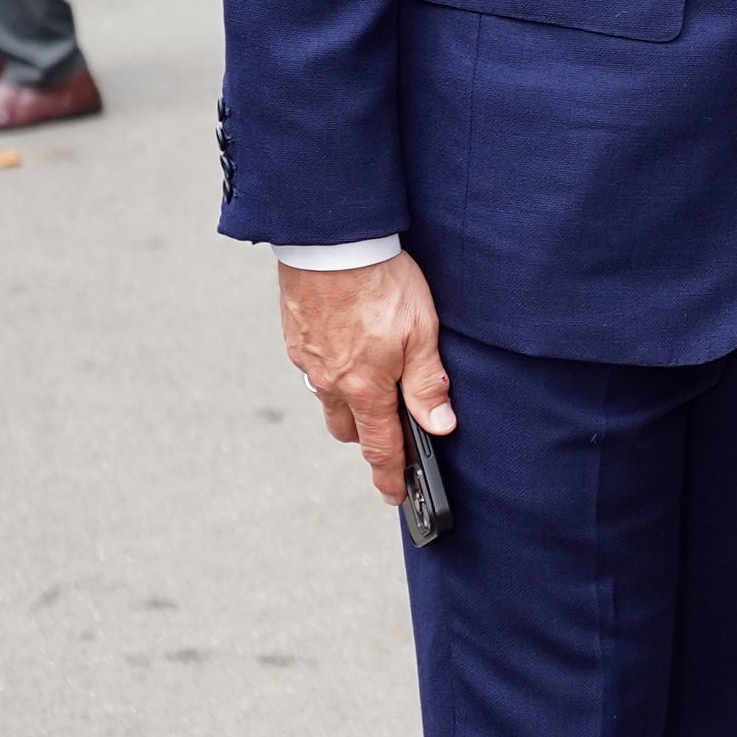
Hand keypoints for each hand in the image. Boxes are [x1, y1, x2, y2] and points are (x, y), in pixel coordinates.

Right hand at [279, 252, 452, 506]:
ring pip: (328, 399)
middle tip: (388, 430)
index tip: (394, 496)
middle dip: (367, 436)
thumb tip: (440, 426)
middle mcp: (331, 382)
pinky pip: (314, 369)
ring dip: (347, 402)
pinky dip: (332, 370)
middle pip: (348, 429)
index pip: (379, 447)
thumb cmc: (380, 281)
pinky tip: (347, 347)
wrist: (330, 240)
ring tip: (370, 382)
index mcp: (364, 387)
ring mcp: (309, 361)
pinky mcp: (295, 338)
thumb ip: (428, 382)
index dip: (390, 476)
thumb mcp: (421, 331)